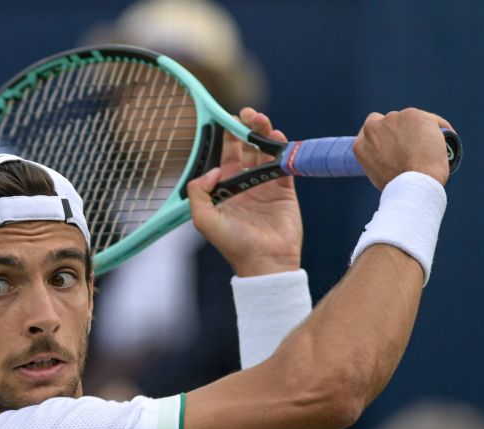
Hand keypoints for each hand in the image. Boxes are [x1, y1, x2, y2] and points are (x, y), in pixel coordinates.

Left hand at [188, 108, 302, 276]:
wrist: (265, 261)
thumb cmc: (233, 244)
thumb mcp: (204, 220)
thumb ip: (198, 193)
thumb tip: (212, 169)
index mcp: (225, 188)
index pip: (226, 155)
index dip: (227, 136)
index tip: (228, 118)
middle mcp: (245, 183)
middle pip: (246, 148)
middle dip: (246, 128)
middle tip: (247, 113)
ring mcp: (266, 184)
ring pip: (265, 151)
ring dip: (263, 133)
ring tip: (260, 120)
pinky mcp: (285, 188)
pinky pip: (283, 163)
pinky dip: (281, 148)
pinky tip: (276, 136)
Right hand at [352, 108, 453, 189]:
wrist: (414, 182)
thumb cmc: (399, 186)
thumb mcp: (378, 173)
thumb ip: (380, 157)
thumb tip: (393, 156)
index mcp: (361, 144)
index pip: (372, 130)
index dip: (385, 135)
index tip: (396, 144)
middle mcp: (373, 128)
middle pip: (391, 121)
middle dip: (402, 130)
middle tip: (415, 147)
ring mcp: (393, 119)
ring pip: (410, 119)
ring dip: (419, 129)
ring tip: (429, 148)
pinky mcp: (413, 115)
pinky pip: (430, 120)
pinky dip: (438, 129)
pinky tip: (442, 143)